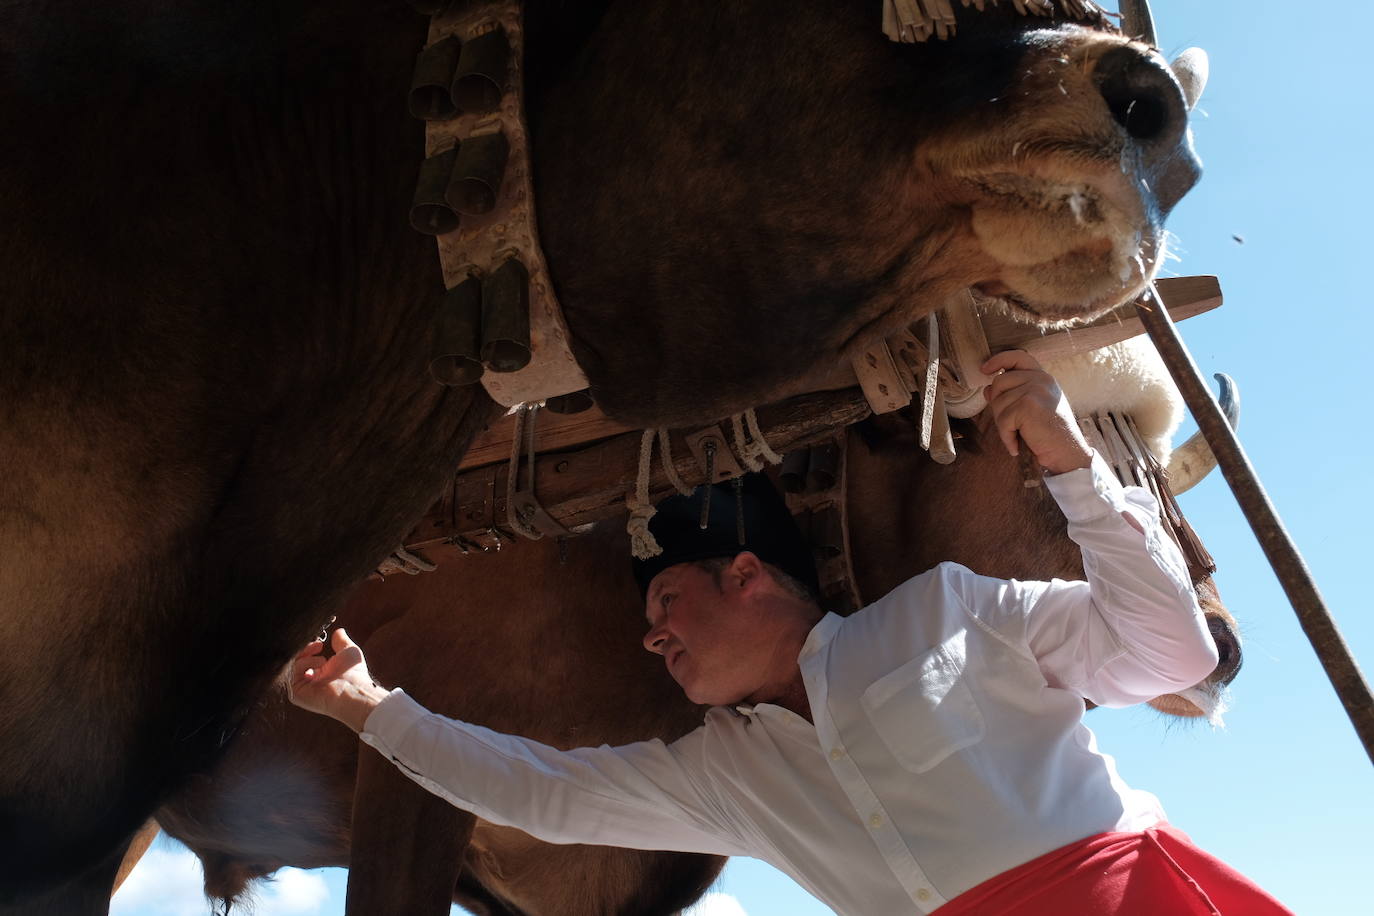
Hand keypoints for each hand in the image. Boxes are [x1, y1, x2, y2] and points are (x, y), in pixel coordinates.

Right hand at [288, 628, 390, 732]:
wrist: (354, 689)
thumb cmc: (354, 674)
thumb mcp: (348, 651)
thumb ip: (341, 641)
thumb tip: (338, 631)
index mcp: (318, 673)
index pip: (303, 657)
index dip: (307, 648)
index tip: (319, 643)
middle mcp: (308, 681)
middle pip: (294, 660)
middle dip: (304, 650)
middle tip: (318, 645)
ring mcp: (301, 689)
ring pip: (291, 666)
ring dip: (305, 658)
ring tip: (322, 660)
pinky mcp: (296, 695)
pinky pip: (290, 676)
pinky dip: (302, 666)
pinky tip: (318, 668)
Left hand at [981, 350, 1092, 475]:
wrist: (1066, 452)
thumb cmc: (1048, 433)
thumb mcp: (1030, 409)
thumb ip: (1011, 395)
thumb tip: (987, 389)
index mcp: (1042, 377)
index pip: (1018, 356)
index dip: (999, 360)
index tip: (985, 369)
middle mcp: (1041, 379)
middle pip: (999, 382)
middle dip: (997, 405)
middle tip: (1011, 425)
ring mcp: (1035, 390)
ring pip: (998, 402)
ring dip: (1003, 424)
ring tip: (1019, 435)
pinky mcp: (1028, 405)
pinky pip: (1003, 420)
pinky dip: (1006, 437)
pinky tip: (1016, 446)